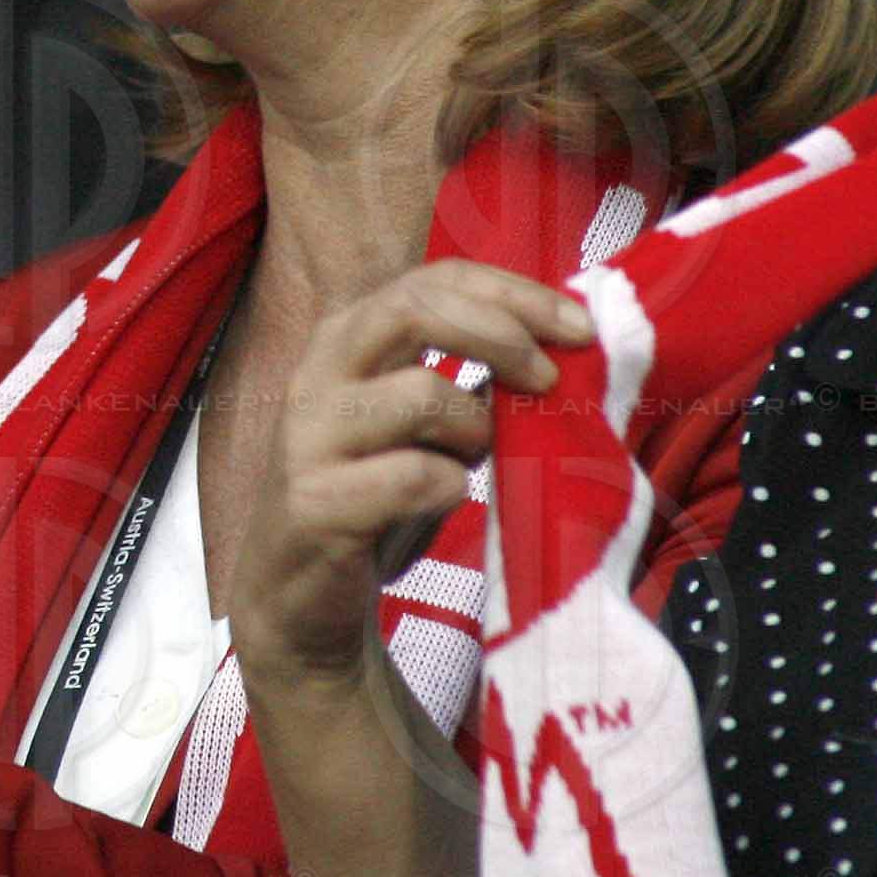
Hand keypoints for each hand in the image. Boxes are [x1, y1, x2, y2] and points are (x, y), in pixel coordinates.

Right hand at [227, 262, 582, 692]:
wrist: (298, 597)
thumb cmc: (373, 495)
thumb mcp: (417, 423)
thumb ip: (466, 377)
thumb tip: (562, 346)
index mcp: (346, 339)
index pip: (433, 279)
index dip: (512, 293)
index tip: (578, 326)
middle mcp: (318, 373)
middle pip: (415, 308)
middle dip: (500, 333)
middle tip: (549, 379)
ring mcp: (308, 437)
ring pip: (421, 394)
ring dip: (474, 428)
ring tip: (471, 461)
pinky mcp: (314, 502)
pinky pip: (414, 476)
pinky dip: (450, 488)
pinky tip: (443, 501)